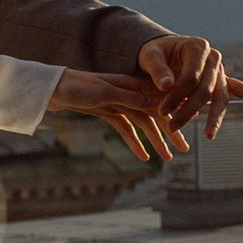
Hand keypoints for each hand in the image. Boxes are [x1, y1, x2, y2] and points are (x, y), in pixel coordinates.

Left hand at [48, 69, 187, 164]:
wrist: (49, 89)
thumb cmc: (75, 86)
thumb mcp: (104, 93)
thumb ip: (131, 98)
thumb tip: (161, 104)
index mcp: (131, 83)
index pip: (160, 99)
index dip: (177, 112)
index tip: (193, 127)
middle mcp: (128, 92)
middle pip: (154, 114)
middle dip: (170, 131)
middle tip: (184, 150)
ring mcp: (117, 103)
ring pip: (141, 124)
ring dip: (155, 141)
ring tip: (168, 158)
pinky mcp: (106, 112)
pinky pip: (125, 129)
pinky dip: (134, 142)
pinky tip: (144, 157)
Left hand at [138, 36, 242, 141]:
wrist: (164, 51)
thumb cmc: (155, 53)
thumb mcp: (149, 57)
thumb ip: (157, 70)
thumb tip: (166, 86)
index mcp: (197, 47)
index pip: (191, 77)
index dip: (176, 96)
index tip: (162, 112)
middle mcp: (213, 57)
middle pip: (205, 89)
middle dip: (189, 110)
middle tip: (172, 127)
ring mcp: (220, 69)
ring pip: (221, 96)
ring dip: (214, 117)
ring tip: (208, 135)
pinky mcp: (222, 80)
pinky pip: (237, 88)